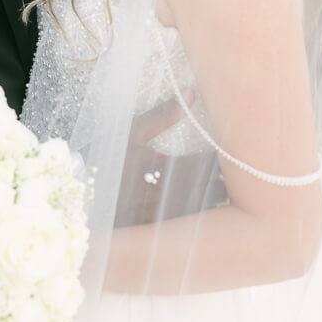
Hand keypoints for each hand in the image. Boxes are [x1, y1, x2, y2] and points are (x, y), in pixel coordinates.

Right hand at [114, 92, 228, 225]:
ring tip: (231, 190)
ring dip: (221, 199)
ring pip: (209, 209)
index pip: (212, 162)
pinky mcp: (162, 229)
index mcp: (171, 167)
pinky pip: (192, 225)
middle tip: (241, 170)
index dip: (228, 157)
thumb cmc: (108, 158)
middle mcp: (175, 193)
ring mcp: (169, 214)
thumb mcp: (133, 131)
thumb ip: (164, 114)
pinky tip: (210, 209)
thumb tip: (191, 92)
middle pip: (216, 188)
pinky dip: (205, 216)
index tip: (236, 149)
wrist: (81, 192)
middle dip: (231, 180)